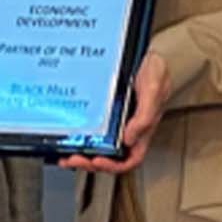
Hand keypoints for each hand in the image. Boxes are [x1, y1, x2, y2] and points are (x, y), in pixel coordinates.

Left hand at [57, 52, 167, 173]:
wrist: (149, 56)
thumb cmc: (157, 73)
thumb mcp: (153, 91)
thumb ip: (145, 116)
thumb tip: (129, 138)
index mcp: (141, 130)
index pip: (129, 159)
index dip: (113, 166)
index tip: (97, 161)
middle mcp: (127, 130)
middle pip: (109, 157)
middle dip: (89, 162)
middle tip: (73, 159)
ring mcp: (115, 122)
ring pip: (97, 147)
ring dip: (81, 153)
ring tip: (65, 154)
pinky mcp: (105, 113)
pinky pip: (91, 129)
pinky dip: (78, 136)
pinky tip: (68, 134)